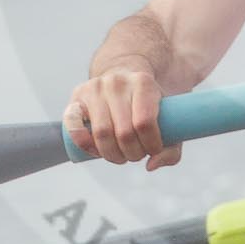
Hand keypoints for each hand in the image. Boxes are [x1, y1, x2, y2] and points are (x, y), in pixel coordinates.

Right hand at [64, 68, 182, 169]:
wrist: (124, 78)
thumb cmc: (147, 105)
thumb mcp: (168, 119)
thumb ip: (171, 149)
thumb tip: (150, 165)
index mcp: (143, 82)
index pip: (145, 123)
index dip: (151, 145)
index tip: (153, 149)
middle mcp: (117, 82)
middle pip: (124, 132)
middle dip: (132, 153)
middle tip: (136, 154)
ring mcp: (95, 88)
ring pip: (102, 133)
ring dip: (111, 154)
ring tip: (119, 155)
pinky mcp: (77, 97)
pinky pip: (73, 125)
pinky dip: (83, 143)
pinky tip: (95, 151)